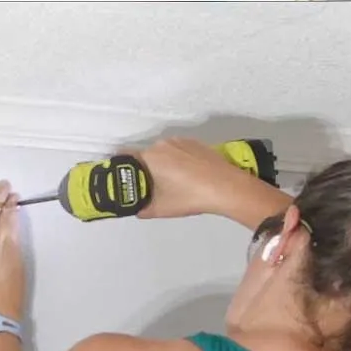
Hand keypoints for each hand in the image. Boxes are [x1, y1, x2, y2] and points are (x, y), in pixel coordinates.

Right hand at [134, 137, 254, 219]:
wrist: (227, 187)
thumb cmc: (190, 196)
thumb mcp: (161, 208)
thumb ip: (143, 209)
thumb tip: (137, 209)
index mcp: (150, 156)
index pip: (125, 156)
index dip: (123, 169)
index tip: (125, 180)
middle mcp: (163, 143)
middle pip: (147, 155)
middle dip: (147, 170)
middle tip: (154, 188)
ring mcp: (181, 141)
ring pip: (165, 152)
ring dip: (165, 165)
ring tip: (176, 184)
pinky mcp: (197, 143)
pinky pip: (181, 151)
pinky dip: (180, 162)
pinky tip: (190, 177)